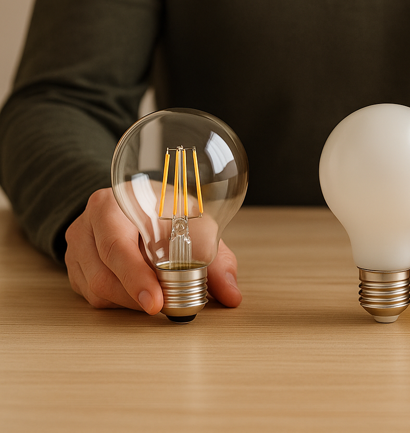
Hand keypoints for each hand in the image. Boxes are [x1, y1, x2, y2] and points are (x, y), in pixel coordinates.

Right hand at [65, 188, 241, 312]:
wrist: (140, 202)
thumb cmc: (167, 209)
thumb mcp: (196, 223)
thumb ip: (216, 259)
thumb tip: (231, 295)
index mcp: (112, 204)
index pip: (116, 244)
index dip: (135, 277)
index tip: (155, 301)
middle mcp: (87, 224)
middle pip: (102, 273)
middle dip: (136, 297)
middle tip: (164, 307)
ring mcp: (77, 247)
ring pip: (96, 289)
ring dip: (130, 302)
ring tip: (158, 296)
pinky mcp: (76, 267)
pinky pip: (92, 295)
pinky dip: (120, 301)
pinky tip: (141, 291)